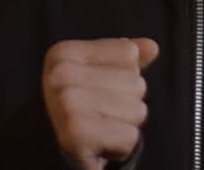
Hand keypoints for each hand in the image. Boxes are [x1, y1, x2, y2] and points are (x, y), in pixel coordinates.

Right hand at [42, 37, 158, 169]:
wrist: (51, 155)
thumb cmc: (79, 112)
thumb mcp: (98, 76)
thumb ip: (124, 59)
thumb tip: (152, 47)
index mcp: (63, 54)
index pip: (129, 53)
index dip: (123, 76)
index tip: (96, 92)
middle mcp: (61, 74)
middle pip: (136, 83)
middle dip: (125, 104)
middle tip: (97, 116)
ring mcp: (67, 103)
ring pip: (137, 110)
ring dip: (124, 126)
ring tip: (98, 130)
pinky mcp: (77, 133)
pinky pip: (130, 136)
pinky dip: (121, 146)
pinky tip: (99, 147)